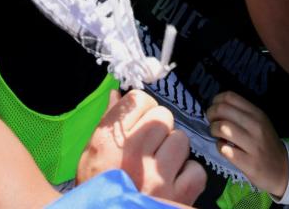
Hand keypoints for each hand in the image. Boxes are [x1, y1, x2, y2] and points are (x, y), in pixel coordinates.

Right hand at [77, 90, 205, 204]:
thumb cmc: (98, 186)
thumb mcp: (92, 153)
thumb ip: (107, 122)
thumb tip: (117, 93)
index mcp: (109, 140)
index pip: (139, 100)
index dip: (142, 109)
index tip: (139, 122)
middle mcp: (133, 153)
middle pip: (163, 116)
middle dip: (159, 128)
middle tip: (150, 146)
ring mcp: (157, 175)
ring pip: (181, 139)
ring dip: (174, 150)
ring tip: (161, 164)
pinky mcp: (177, 196)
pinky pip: (195, 169)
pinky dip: (188, 174)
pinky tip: (174, 180)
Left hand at [206, 92, 288, 196]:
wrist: (282, 169)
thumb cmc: (266, 144)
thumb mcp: (260, 123)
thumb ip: (241, 113)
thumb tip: (216, 106)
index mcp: (257, 114)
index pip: (230, 97)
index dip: (216, 101)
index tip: (215, 109)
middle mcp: (256, 127)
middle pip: (222, 109)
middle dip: (211, 115)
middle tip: (212, 122)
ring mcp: (253, 145)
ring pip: (222, 127)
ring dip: (214, 130)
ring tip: (217, 135)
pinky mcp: (249, 163)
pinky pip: (224, 149)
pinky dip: (219, 147)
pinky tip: (224, 148)